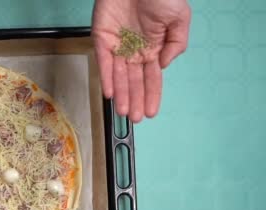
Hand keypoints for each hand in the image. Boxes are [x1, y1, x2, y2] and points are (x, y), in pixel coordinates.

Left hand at [92, 0, 190, 121]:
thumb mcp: (179, 18)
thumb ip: (177, 44)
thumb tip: (165, 65)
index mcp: (153, 47)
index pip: (151, 77)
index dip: (151, 95)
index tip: (152, 112)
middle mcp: (134, 50)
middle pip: (134, 81)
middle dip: (135, 100)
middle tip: (136, 118)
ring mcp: (117, 45)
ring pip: (118, 75)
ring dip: (121, 94)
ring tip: (124, 111)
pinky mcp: (101, 38)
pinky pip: (103, 61)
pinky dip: (106, 77)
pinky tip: (110, 93)